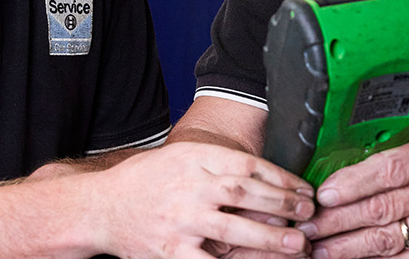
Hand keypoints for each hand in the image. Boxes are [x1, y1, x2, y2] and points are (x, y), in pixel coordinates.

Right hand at [90, 142, 316, 258]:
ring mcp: (180, 220)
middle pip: (246, 193)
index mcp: (193, 159)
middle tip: (309, 214)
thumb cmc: (144, 182)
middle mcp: (188, 186)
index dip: (281, 178)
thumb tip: (266, 179)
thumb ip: (217, 164)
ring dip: (271, 237)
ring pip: (234, 227)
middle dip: (283, 204)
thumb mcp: (179, 157)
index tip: (304, 190)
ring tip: (298, 244)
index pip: (247, 165)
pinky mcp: (171, 250)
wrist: (99, 208)